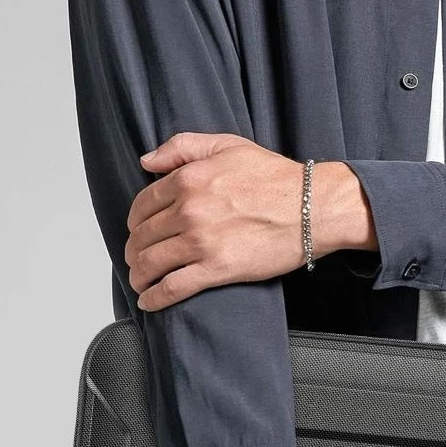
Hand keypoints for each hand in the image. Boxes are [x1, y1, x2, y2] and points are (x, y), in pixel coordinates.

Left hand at [127, 132, 374, 309]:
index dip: (135, 221)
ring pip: (151, 263)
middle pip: (143, 236)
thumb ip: (183, 147)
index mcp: (188, 180)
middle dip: (133, 250)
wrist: (311, 208)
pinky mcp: (216, 270)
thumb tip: (147, 161)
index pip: (143, 204)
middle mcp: (189, 211)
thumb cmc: (275, 178)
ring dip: (139, 275)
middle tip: (135, 258)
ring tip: (140, 281)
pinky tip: (149, 301)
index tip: (137, 230)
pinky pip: (173, 287)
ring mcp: (201, 242)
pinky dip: (155, 297)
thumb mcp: (228, 145)